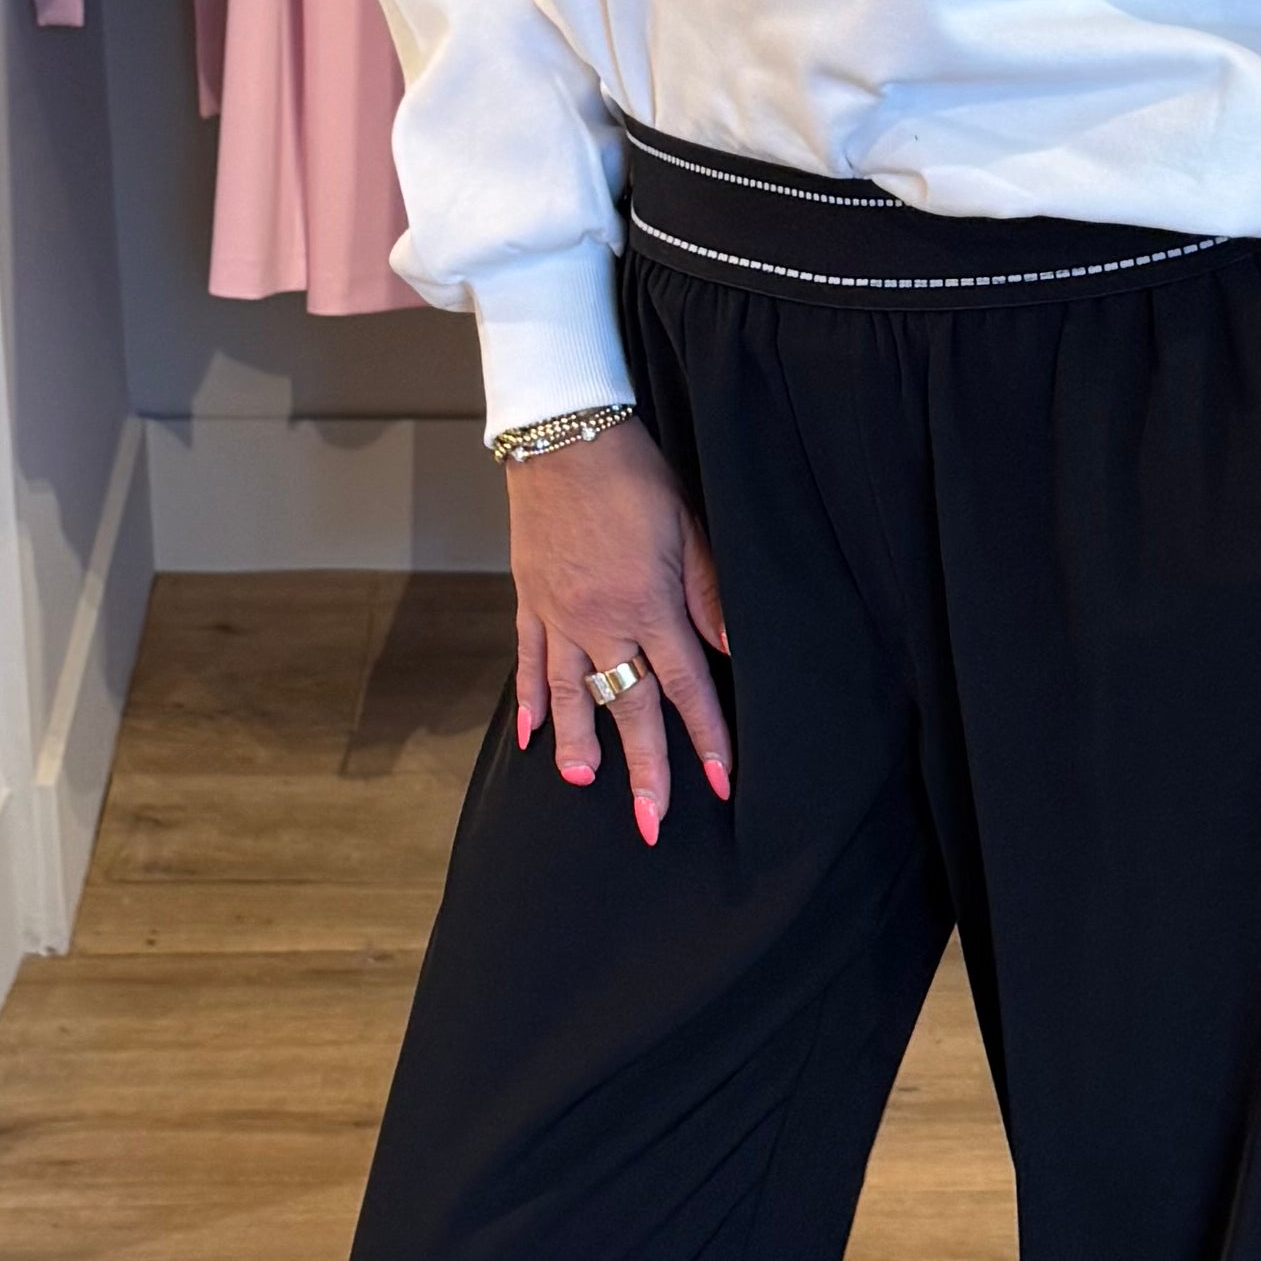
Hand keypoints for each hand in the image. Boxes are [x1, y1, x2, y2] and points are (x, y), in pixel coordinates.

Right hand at [508, 422, 732, 839]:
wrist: (563, 436)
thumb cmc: (634, 476)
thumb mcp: (688, 528)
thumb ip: (708, 594)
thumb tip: (731, 651)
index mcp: (649, 605)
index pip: (684, 686)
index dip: (705, 738)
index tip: (720, 781)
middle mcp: (601, 621)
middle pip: (629, 707)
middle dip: (644, 769)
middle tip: (651, 823)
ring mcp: (559, 614)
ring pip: (571, 693)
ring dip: (579, 744)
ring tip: (583, 786)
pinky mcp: (530, 599)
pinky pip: (528, 659)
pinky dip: (530, 699)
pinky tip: (532, 736)